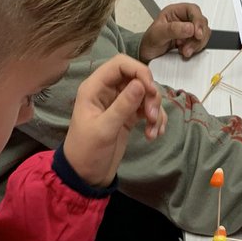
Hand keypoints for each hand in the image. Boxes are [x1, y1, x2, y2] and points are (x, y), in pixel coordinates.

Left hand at [64, 55, 165, 186]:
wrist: (85, 176)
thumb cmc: (87, 152)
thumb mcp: (104, 129)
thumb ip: (123, 106)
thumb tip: (142, 84)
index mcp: (95, 88)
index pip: (120, 64)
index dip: (139, 72)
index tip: (151, 91)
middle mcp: (108, 91)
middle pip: (137, 78)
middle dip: (150, 96)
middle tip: (153, 117)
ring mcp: (119, 104)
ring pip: (146, 95)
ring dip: (155, 110)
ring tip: (154, 131)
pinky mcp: (129, 117)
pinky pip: (147, 110)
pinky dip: (155, 120)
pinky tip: (154, 135)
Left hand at [138, 3, 210, 62]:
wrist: (147, 55)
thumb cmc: (149, 42)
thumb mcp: (157, 34)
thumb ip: (173, 29)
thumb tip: (189, 28)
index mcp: (175, 12)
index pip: (193, 10)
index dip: (198, 21)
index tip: (197, 33)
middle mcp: (184, 20)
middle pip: (201, 23)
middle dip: (198, 37)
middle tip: (188, 47)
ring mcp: (189, 31)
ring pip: (203, 34)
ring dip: (197, 45)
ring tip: (184, 51)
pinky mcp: (191, 42)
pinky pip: (200, 44)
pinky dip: (196, 49)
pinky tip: (185, 52)